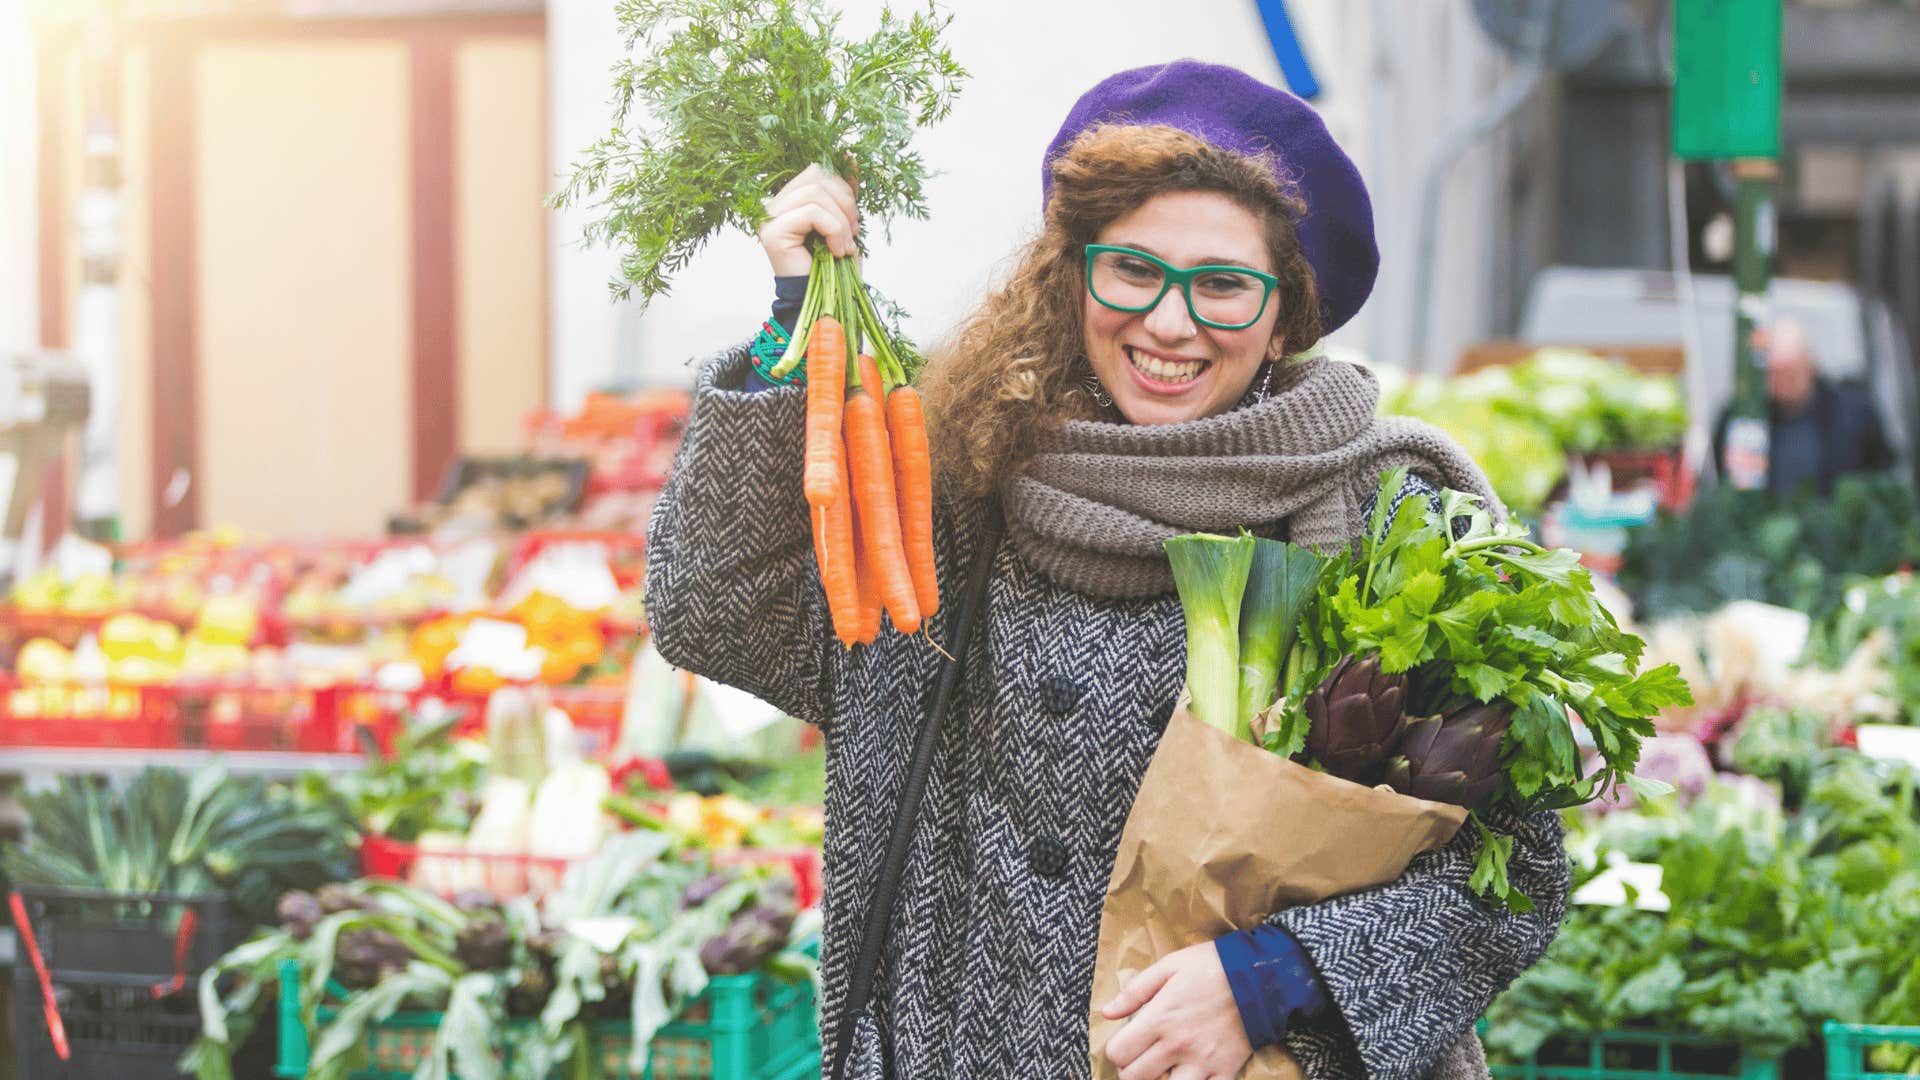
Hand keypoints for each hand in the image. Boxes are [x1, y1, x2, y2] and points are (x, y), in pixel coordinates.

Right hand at [758, 163, 859, 276]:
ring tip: (845, 246)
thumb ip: (843, 190)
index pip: (816, 171)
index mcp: (788, 200)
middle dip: (845, 202)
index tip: (855, 218)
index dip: (843, 186)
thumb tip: (849, 156)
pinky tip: (837, 251)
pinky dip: (834, 230)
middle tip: (854, 232)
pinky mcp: (772, 231)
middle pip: (816, 176)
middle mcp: (773, 205)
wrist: (824, 302)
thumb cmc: (832, 267)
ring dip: (841, 220)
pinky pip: (812, 213)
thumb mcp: (844, 221)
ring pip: (815, 194)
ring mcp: (769, 218)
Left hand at [1100, 942, 1253, 1079]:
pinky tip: (1191, 1076)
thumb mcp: (1169, 966)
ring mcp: (1202, 1062)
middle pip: (1135, 1079)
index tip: (1125, 1046)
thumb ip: (1135, 991)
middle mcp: (1177, 1045)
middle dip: (1131, 1072)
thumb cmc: (1212, 966)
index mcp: (1160, 1018)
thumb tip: (1106, 1012)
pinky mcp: (1225, 1071)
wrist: (1261, 975)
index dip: (1116, 1052)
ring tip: (1164, 1071)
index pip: (1118, 1054)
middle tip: (1140, 1061)